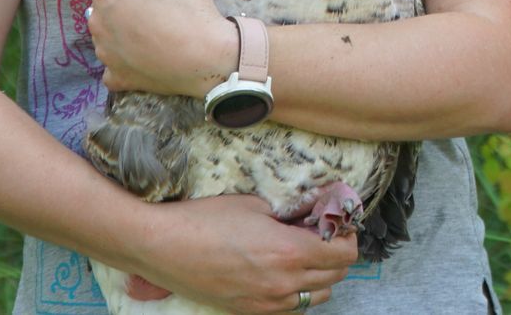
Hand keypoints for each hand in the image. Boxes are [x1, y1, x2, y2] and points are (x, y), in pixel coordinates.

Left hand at [91, 0, 237, 96]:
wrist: (207, 59)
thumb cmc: (188, 8)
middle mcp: (97, 20)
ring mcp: (105, 51)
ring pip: (108, 28)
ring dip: (123, 21)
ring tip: (153, 18)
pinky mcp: (117, 76)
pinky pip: (113, 63)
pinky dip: (124, 56)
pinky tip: (143, 52)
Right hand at [125, 194, 357, 311]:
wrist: (163, 247)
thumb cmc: (206, 219)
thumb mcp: (256, 205)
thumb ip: (291, 215)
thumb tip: (313, 215)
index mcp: (289, 252)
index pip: (343, 254)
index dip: (347, 235)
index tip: (338, 222)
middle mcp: (283, 284)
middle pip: (335, 276)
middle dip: (337, 253)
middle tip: (323, 234)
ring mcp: (266, 303)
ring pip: (316, 297)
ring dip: (320, 276)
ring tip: (304, 254)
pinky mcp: (249, 312)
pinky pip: (290, 308)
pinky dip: (297, 293)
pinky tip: (283, 273)